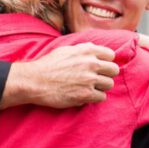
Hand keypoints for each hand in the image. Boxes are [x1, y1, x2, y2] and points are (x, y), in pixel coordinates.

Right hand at [0, 43, 118, 108]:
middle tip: (97, 79)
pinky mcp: (86, 94)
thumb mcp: (66, 50)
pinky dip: (95, 98)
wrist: (35, 81)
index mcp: (87, 51)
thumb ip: (83, 49)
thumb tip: (95, 49)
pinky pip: (102, 97)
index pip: (111, 55)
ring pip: (109, 84)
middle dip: (107, 75)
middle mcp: (90, 63)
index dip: (106, 62)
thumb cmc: (48, 65)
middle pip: (114, 70)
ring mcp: (89, 79)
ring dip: (101, 87)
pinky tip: (85, 95)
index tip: (100, 67)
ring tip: (89, 88)